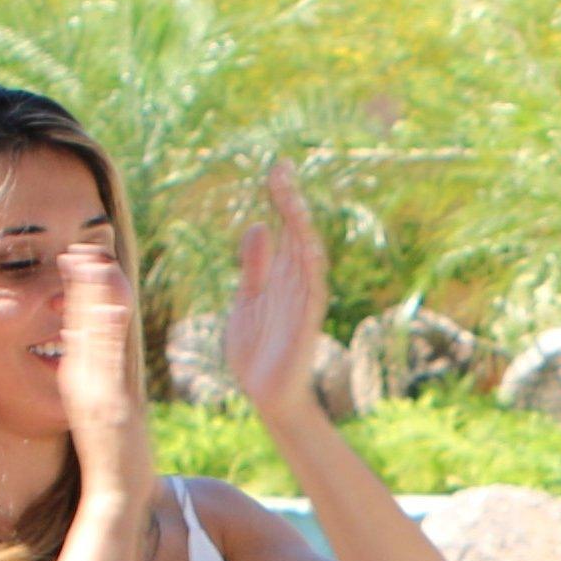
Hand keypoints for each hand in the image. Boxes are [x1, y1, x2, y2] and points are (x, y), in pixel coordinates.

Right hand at [55, 248, 156, 506]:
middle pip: (81, 325)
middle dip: (82, 287)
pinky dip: (107, 335)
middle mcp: (83, 382)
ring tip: (96, 264)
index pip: (80, 327)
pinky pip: (107, 363)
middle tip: (82, 248)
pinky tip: (112, 307)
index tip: (81, 258)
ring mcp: (95, 393)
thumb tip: (101, 357)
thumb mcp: (106, 410)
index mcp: (82, 381)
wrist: (115, 495)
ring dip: (91, 301)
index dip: (81, 293)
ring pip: (91, 337)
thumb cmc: (115, 455)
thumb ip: (104, 380)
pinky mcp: (109, 407)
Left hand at [225, 162, 331, 425]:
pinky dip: (309, 261)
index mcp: (281, 275)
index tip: (276, 168)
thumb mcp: (247, 300)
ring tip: (289, 192)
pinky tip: (304, 238)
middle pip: (298, 231)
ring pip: (307, 252)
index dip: (281, 198)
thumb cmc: (257, 352)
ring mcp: (304, 299)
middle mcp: (297, 282)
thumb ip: (255, 266)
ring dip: (300, 222)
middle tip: (280, 165)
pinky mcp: (306, 319)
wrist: (266, 395)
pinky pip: (313, 284)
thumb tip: (258, 226)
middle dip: (289, 199)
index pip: (285, 227)